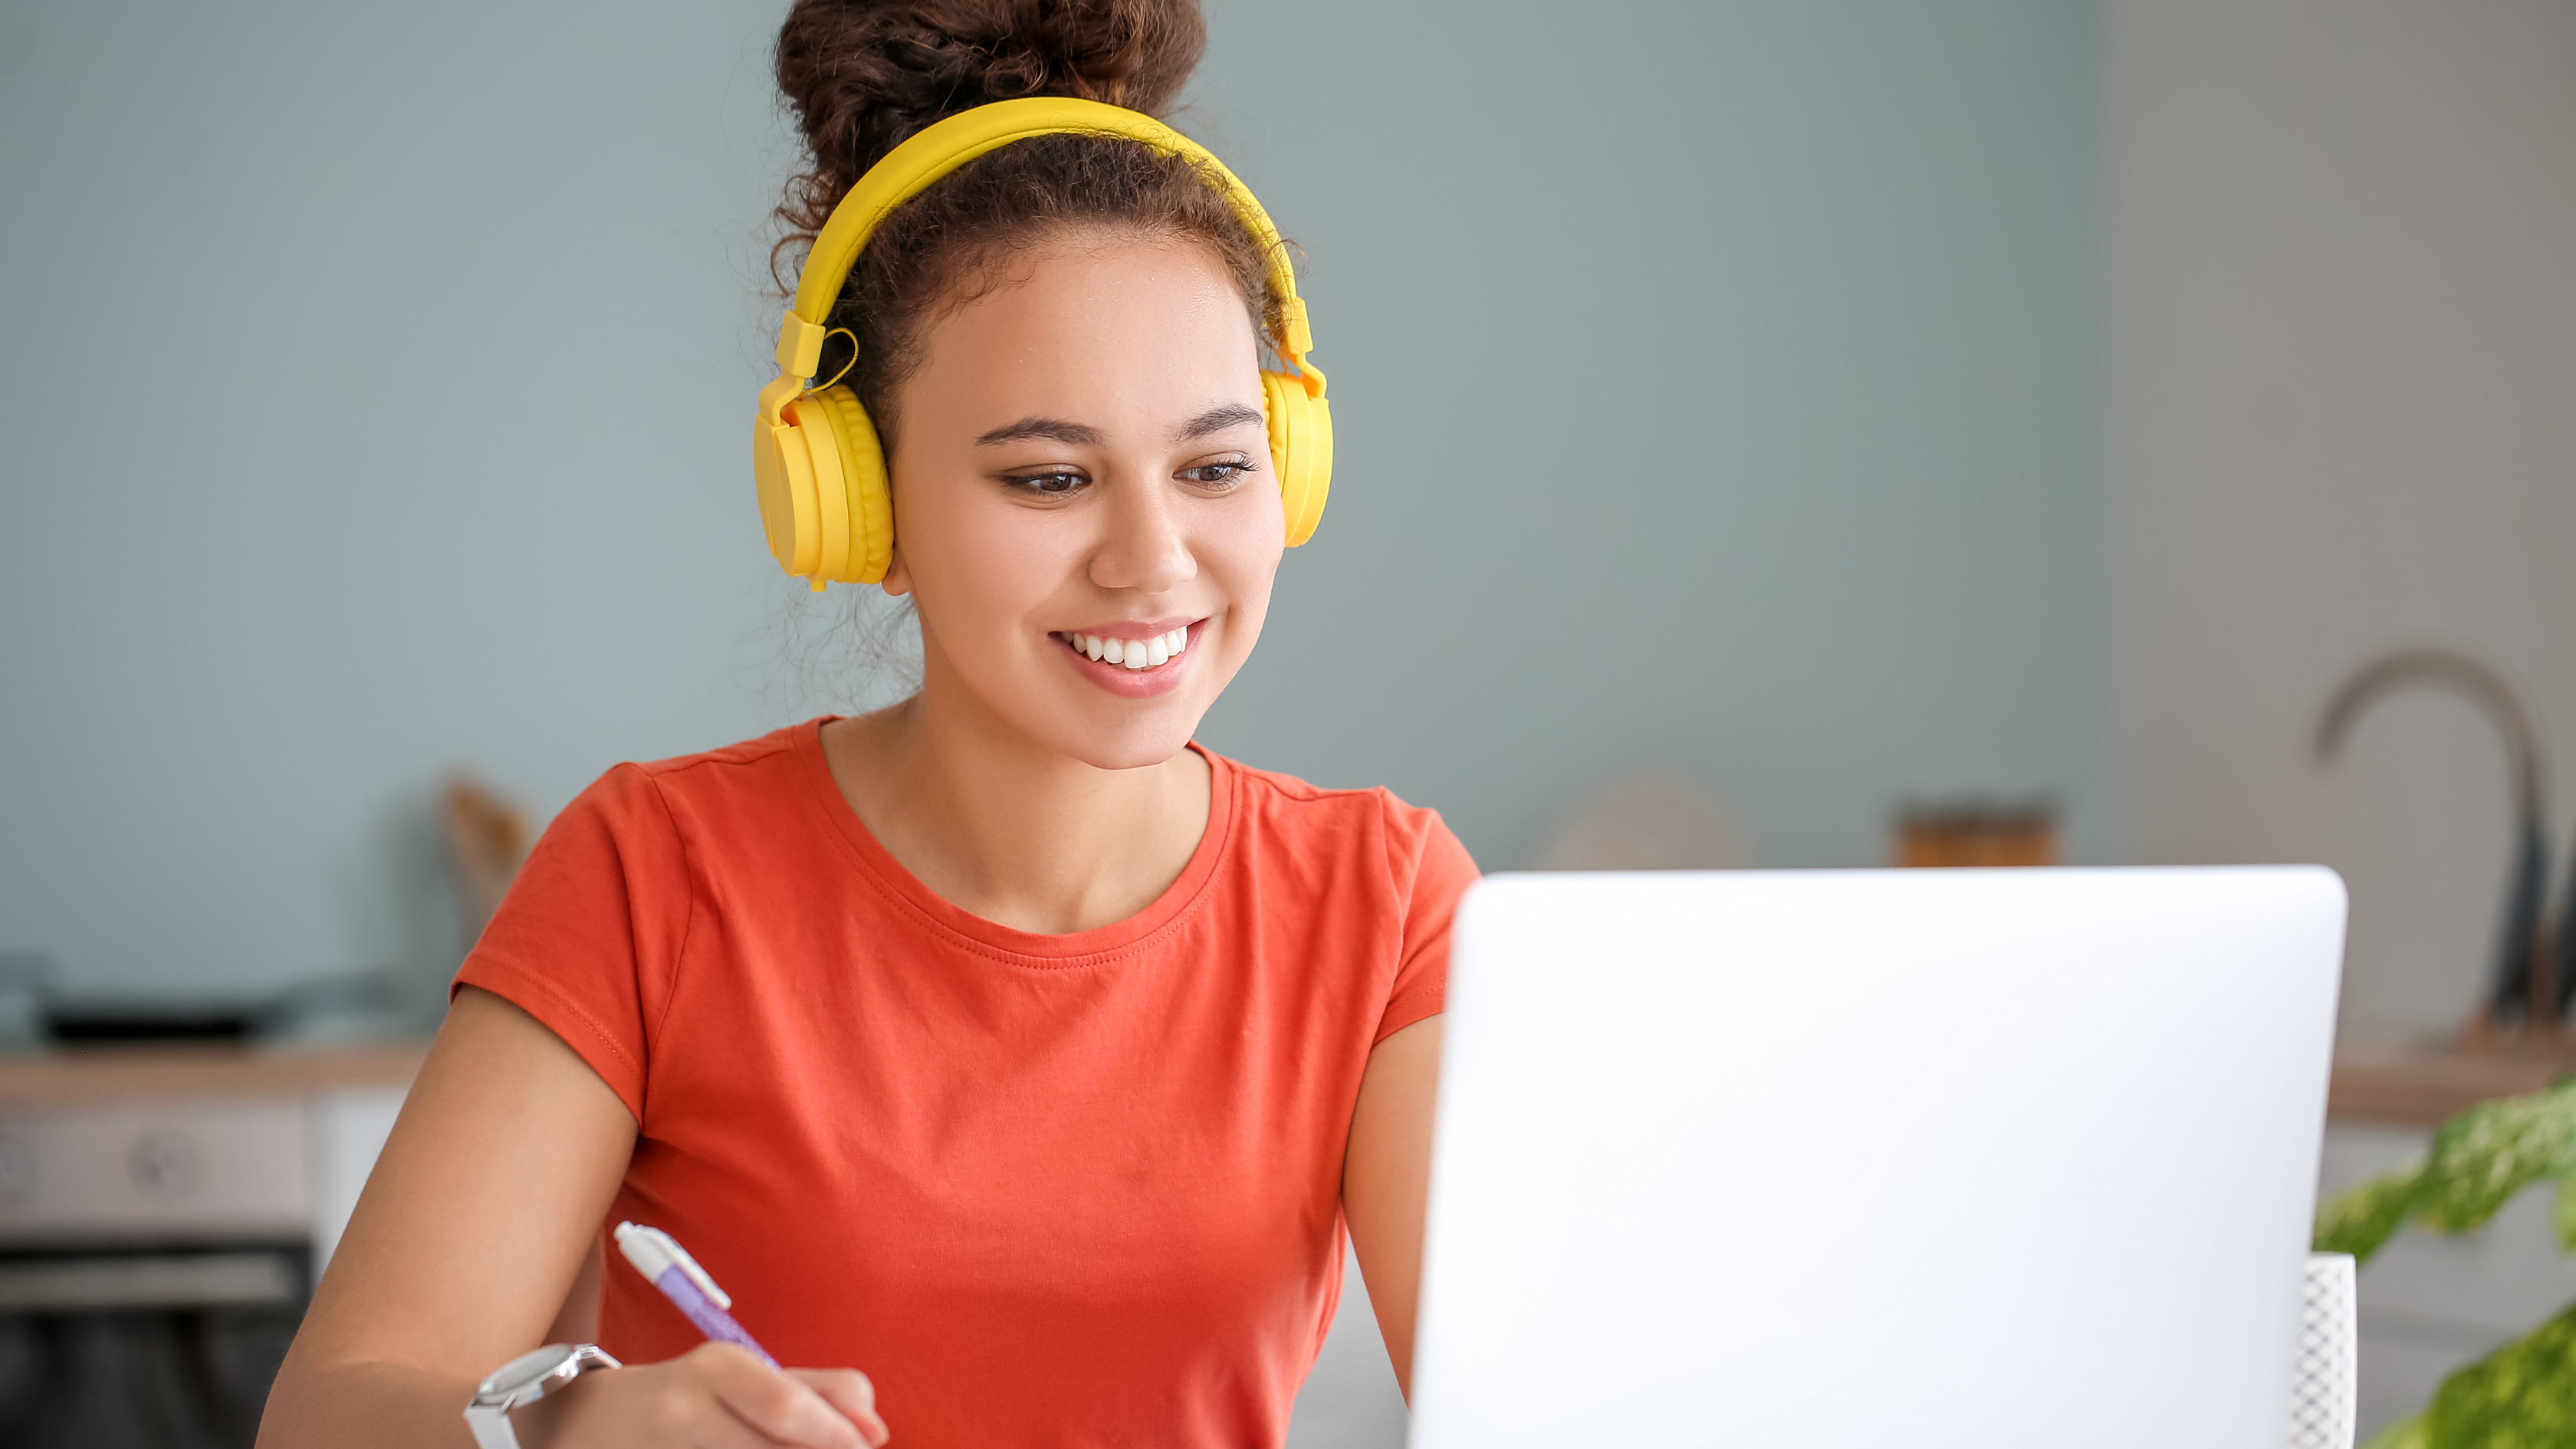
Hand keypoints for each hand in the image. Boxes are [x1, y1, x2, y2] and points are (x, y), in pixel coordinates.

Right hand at [520, 1342, 889, 1447]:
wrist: (578, 1424)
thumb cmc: (687, 1398)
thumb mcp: (747, 1377)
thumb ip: (820, 1392)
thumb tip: (878, 1429)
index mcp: (713, 1369)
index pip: (783, 1405)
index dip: (834, 1435)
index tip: (865, 1448)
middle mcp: (682, 1413)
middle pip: (769, 1447)